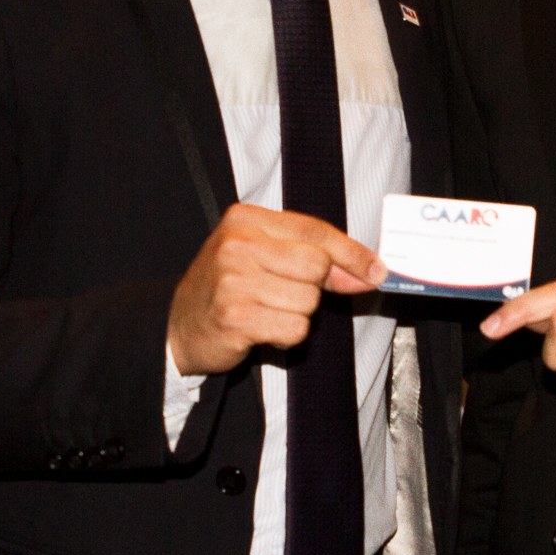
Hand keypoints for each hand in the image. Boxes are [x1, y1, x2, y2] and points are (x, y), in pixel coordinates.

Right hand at [168, 204, 383, 376]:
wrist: (179, 326)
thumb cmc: (229, 287)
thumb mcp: (266, 258)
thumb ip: (317, 261)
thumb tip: (369, 272)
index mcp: (246, 219)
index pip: (315, 231)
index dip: (351, 253)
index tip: (377, 271)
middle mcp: (238, 244)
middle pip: (317, 267)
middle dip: (312, 288)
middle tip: (282, 294)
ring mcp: (233, 280)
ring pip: (308, 302)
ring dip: (296, 314)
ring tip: (265, 310)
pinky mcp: (235, 317)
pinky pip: (294, 328)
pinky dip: (286, 335)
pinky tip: (261, 328)